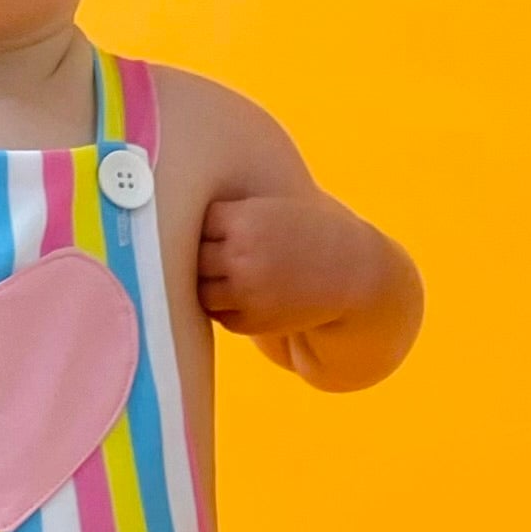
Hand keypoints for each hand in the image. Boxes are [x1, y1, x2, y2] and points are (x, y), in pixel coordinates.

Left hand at [197, 189, 384, 340]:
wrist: (353, 275)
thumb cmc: (311, 234)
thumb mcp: (274, 210)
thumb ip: (233, 217)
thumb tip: (177, 229)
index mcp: (243, 221)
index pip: (200, 222)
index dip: (214, 226)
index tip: (233, 227)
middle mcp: (239, 257)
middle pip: (194, 256)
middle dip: (208, 255)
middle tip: (232, 252)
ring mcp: (244, 292)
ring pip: (201, 288)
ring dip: (211, 283)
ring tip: (237, 274)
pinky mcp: (251, 320)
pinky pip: (220, 313)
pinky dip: (226, 305)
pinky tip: (250, 294)